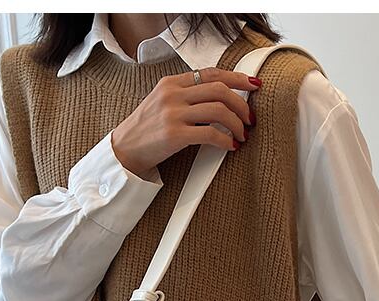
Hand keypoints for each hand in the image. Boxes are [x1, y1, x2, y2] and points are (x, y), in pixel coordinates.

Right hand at [110, 67, 260, 176]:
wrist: (126, 149)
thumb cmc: (148, 129)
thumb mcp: (164, 102)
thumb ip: (188, 95)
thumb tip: (221, 97)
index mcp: (172, 83)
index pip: (211, 73)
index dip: (237, 78)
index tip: (253, 85)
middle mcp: (173, 94)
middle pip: (220, 90)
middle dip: (242, 105)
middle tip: (250, 118)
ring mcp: (173, 114)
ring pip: (219, 110)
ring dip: (237, 124)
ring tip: (242, 135)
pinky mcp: (175, 135)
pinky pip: (211, 134)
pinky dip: (226, 141)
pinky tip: (231, 146)